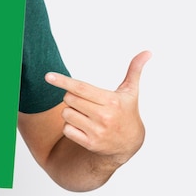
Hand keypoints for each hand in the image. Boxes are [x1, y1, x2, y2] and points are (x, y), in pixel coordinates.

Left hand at [45, 50, 150, 164]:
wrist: (130, 143)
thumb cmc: (127, 112)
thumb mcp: (130, 92)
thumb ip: (134, 70)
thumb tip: (147, 52)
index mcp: (111, 101)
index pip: (80, 88)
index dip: (63, 81)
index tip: (48, 76)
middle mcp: (104, 116)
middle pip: (69, 99)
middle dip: (72, 97)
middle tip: (85, 102)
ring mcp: (97, 131)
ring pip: (66, 114)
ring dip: (71, 112)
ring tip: (86, 115)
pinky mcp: (90, 143)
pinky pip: (66, 129)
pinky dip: (70, 127)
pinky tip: (83, 127)